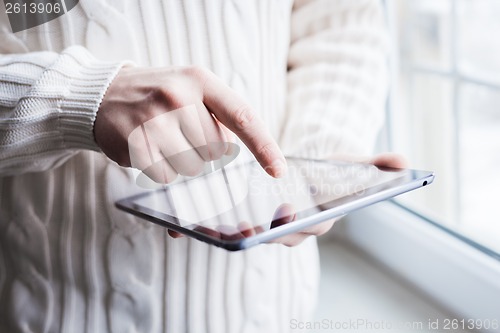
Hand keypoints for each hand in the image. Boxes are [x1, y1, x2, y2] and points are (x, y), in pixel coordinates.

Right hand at [95, 66, 286, 182]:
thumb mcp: (189, 87)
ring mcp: (154, 119)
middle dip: (203, 150)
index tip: (277, 170)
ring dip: (181, 162)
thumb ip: (217, 113)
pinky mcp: (134, 143)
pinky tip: (147, 148)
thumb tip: (231, 154)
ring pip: (192, 167)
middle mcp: (178, 96)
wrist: (104, 93)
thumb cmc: (157, 94)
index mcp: (200, 80)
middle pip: (216, 150)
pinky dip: (160, 169)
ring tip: (162, 139)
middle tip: (180, 133)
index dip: (264, 146)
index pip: (242, 116)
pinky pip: (165, 175)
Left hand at [167, 153, 406, 243]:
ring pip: (240, 234)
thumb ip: (374, 165)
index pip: (310, 228)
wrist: (297, 176)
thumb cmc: (323, 174)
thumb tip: (404, 162)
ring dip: (220, 232)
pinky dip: (202, 227)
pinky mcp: (238, 222)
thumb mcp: (347, 166)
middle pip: (269, 236)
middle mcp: (286, 229)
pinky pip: (220, 227)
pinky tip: (180, 220)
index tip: (289, 213)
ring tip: (198, 222)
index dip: (301, 224)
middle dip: (255, 234)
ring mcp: (260, 227)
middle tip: (235, 227)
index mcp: (314, 220)